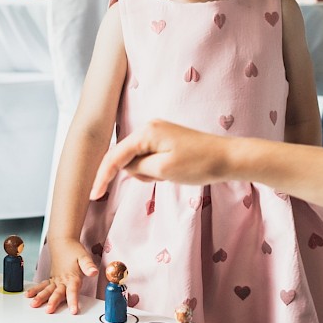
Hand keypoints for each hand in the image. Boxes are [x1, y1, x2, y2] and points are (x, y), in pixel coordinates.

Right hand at [25, 239, 96, 313]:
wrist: (62, 242)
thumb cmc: (74, 250)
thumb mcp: (84, 257)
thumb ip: (88, 266)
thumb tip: (94, 272)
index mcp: (71, 277)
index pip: (72, 291)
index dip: (73, 301)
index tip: (73, 311)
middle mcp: (62, 280)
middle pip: (57, 292)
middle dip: (53, 302)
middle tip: (49, 310)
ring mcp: (55, 279)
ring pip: (47, 290)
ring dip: (40, 297)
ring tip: (34, 305)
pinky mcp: (51, 278)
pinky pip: (42, 285)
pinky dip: (35, 290)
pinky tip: (28, 296)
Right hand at [90, 119, 233, 198]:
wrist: (228, 158)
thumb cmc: (198, 164)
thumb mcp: (163, 169)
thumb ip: (138, 168)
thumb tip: (126, 167)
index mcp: (146, 132)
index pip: (115, 156)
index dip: (102, 176)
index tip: (94, 195)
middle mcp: (148, 127)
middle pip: (126, 157)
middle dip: (138, 173)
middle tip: (162, 178)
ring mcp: (157, 132)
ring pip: (138, 159)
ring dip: (149, 173)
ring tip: (171, 174)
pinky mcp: (166, 139)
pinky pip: (149, 157)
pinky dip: (155, 169)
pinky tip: (173, 171)